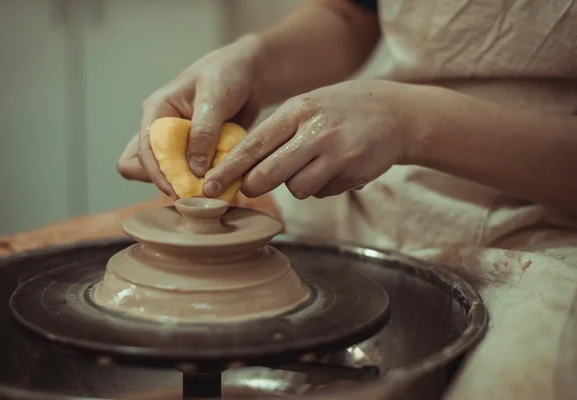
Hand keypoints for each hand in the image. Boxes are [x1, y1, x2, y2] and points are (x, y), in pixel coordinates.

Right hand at [117, 35, 265, 197]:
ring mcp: (179, 143)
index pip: (146, 150)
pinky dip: (205, 180)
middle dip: (169, 182)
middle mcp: (162, 129)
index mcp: (157, 111)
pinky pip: (193, 174)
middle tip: (196, 189)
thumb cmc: (228, 74)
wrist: (250, 74)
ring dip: (188, 184)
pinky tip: (221, 179)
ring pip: (169, 174)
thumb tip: (195, 170)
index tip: (178, 192)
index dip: (159, 174)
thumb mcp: (215, 98)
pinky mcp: (196, 152)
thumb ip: (203, 132)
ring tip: (210, 185)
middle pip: (147, 168)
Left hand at [204, 80, 412, 198]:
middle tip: (250, 187)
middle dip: (254, 186)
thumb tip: (242, 166)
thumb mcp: (306, 107)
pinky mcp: (352, 173)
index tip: (210, 186)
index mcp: (298, 111)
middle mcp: (316, 132)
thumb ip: (277, 132)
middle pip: (269, 174)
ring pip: (297, 188)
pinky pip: (321, 192)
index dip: (229, 169)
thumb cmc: (340, 111)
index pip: (254, 145)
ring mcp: (336, 154)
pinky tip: (334, 168)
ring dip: (296, 184)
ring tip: (312, 165)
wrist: (394, 114)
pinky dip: (321, 187)